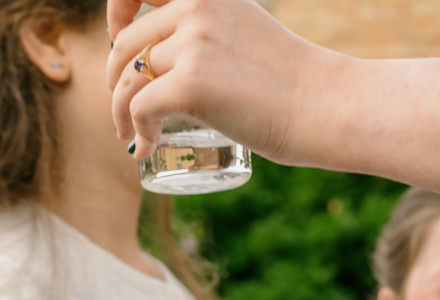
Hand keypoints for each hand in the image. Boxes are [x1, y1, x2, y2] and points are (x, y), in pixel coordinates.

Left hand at [106, 0, 324, 160]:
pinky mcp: (191, 84)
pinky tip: (145, 145)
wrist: (325, 105)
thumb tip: (168, 61)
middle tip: (123, 106)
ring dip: (119, 110)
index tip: (118, 36)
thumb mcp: (245, 31)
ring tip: (128, 133)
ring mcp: (193, 44)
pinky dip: (136, 129)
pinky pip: (139, 106)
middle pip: (127, 42)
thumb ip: (209, 33)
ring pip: (128, 79)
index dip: (117, 11)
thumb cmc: (292, 81)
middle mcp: (197, 7)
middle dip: (115, 77)